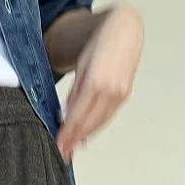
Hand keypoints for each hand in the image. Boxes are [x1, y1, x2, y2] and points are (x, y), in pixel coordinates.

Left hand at [56, 4, 143, 162]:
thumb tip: (67, 115)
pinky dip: (95, 127)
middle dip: (74, 140)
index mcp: (96, 82)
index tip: (59, 146)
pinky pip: (107, 117)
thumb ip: (75, 92)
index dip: (68, 134)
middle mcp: (111, 91)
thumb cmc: (100, 44)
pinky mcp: (124, 96)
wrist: (125, 31)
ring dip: (84, 137)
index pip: (78, 116)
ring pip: (99, 123)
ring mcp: (120, 95)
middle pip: (89, 123)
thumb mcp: (81, 66)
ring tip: (71, 148)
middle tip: (62, 153)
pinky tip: (85, 135)